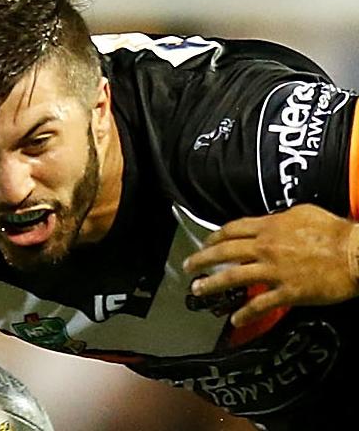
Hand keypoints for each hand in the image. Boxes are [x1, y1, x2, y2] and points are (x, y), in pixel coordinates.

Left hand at [183, 204, 358, 326]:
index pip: (232, 230)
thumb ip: (279, 219)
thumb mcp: (303, 213)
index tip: (205, 243)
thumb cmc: (334, 232)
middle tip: (188, 266)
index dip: (214, 237)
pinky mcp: (287, 292)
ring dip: (212, 284)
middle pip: (224, 252)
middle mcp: (265, 248)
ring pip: (233, 277)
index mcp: (269, 227)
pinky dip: (246, 313)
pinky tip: (235, 319)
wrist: (356, 253)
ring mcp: (274, 271)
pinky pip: (260, 304)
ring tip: (198, 289)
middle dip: (202, 259)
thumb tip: (268, 222)